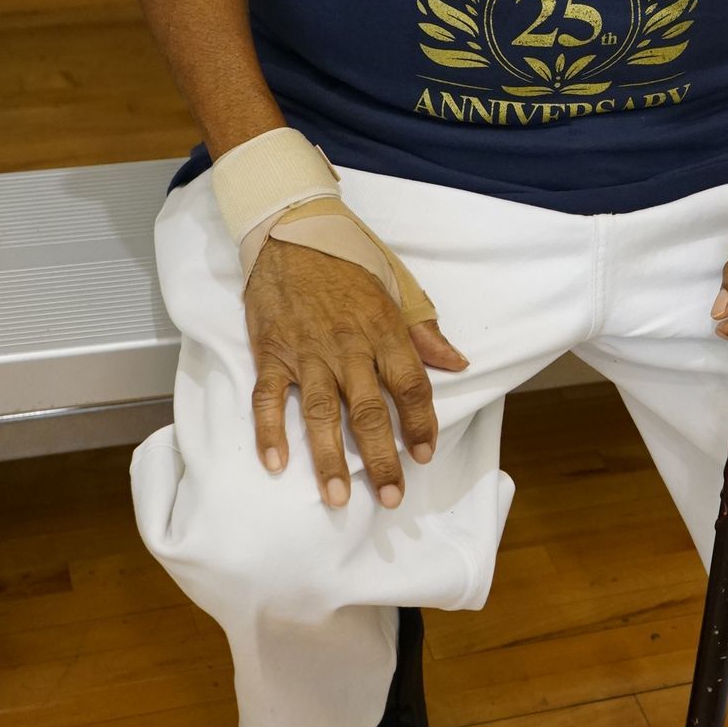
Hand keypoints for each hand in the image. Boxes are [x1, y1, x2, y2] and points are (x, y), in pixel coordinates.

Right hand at [244, 241, 465, 509]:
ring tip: (338, 498)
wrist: (291, 229)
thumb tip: (457, 362)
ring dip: (330, 458)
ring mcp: (307, 351)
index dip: (421, 424)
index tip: (425, 454)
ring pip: (322, 413)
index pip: (410, 386)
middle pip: (370, 411)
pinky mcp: (271, 352)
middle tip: (391, 496)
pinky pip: (269, 398)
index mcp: (383, 330)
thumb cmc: (347, 257)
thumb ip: (424, 330)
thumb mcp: (397, 285)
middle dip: (382, 458)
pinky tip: (275, 464)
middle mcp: (348, 346)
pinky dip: (269, 431)